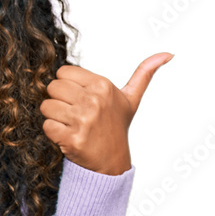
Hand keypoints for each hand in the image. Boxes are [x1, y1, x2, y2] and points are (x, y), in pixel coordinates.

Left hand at [40, 52, 172, 174]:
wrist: (112, 162)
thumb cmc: (116, 126)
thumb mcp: (131, 99)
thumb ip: (144, 73)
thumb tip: (168, 54)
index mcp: (103, 86)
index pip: (63, 72)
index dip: (67, 86)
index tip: (78, 98)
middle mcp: (94, 101)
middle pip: (53, 87)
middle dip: (58, 100)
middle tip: (72, 113)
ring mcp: (83, 120)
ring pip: (47, 106)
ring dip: (54, 117)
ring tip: (70, 125)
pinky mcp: (72, 139)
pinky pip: (46, 125)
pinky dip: (52, 132)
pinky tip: (67, 136)